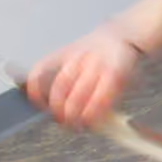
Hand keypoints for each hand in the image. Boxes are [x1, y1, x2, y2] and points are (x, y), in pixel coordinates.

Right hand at [25, 26, 142, 129]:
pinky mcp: (62, 52)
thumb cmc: (120, 65)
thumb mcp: (125, 83)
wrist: (117, 37)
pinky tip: (38, 100)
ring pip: (60, 83)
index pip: (98, 97)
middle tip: (71, 125)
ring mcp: (76, 55)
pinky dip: (36, 86)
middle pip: (77, 92)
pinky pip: (42, 67)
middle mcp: (93, 61)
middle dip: (71, 113)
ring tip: (59, 118)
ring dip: (57, 105)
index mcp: (113, 70)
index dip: (89, 114)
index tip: (85, 125)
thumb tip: (93, 124)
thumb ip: (109, 103)